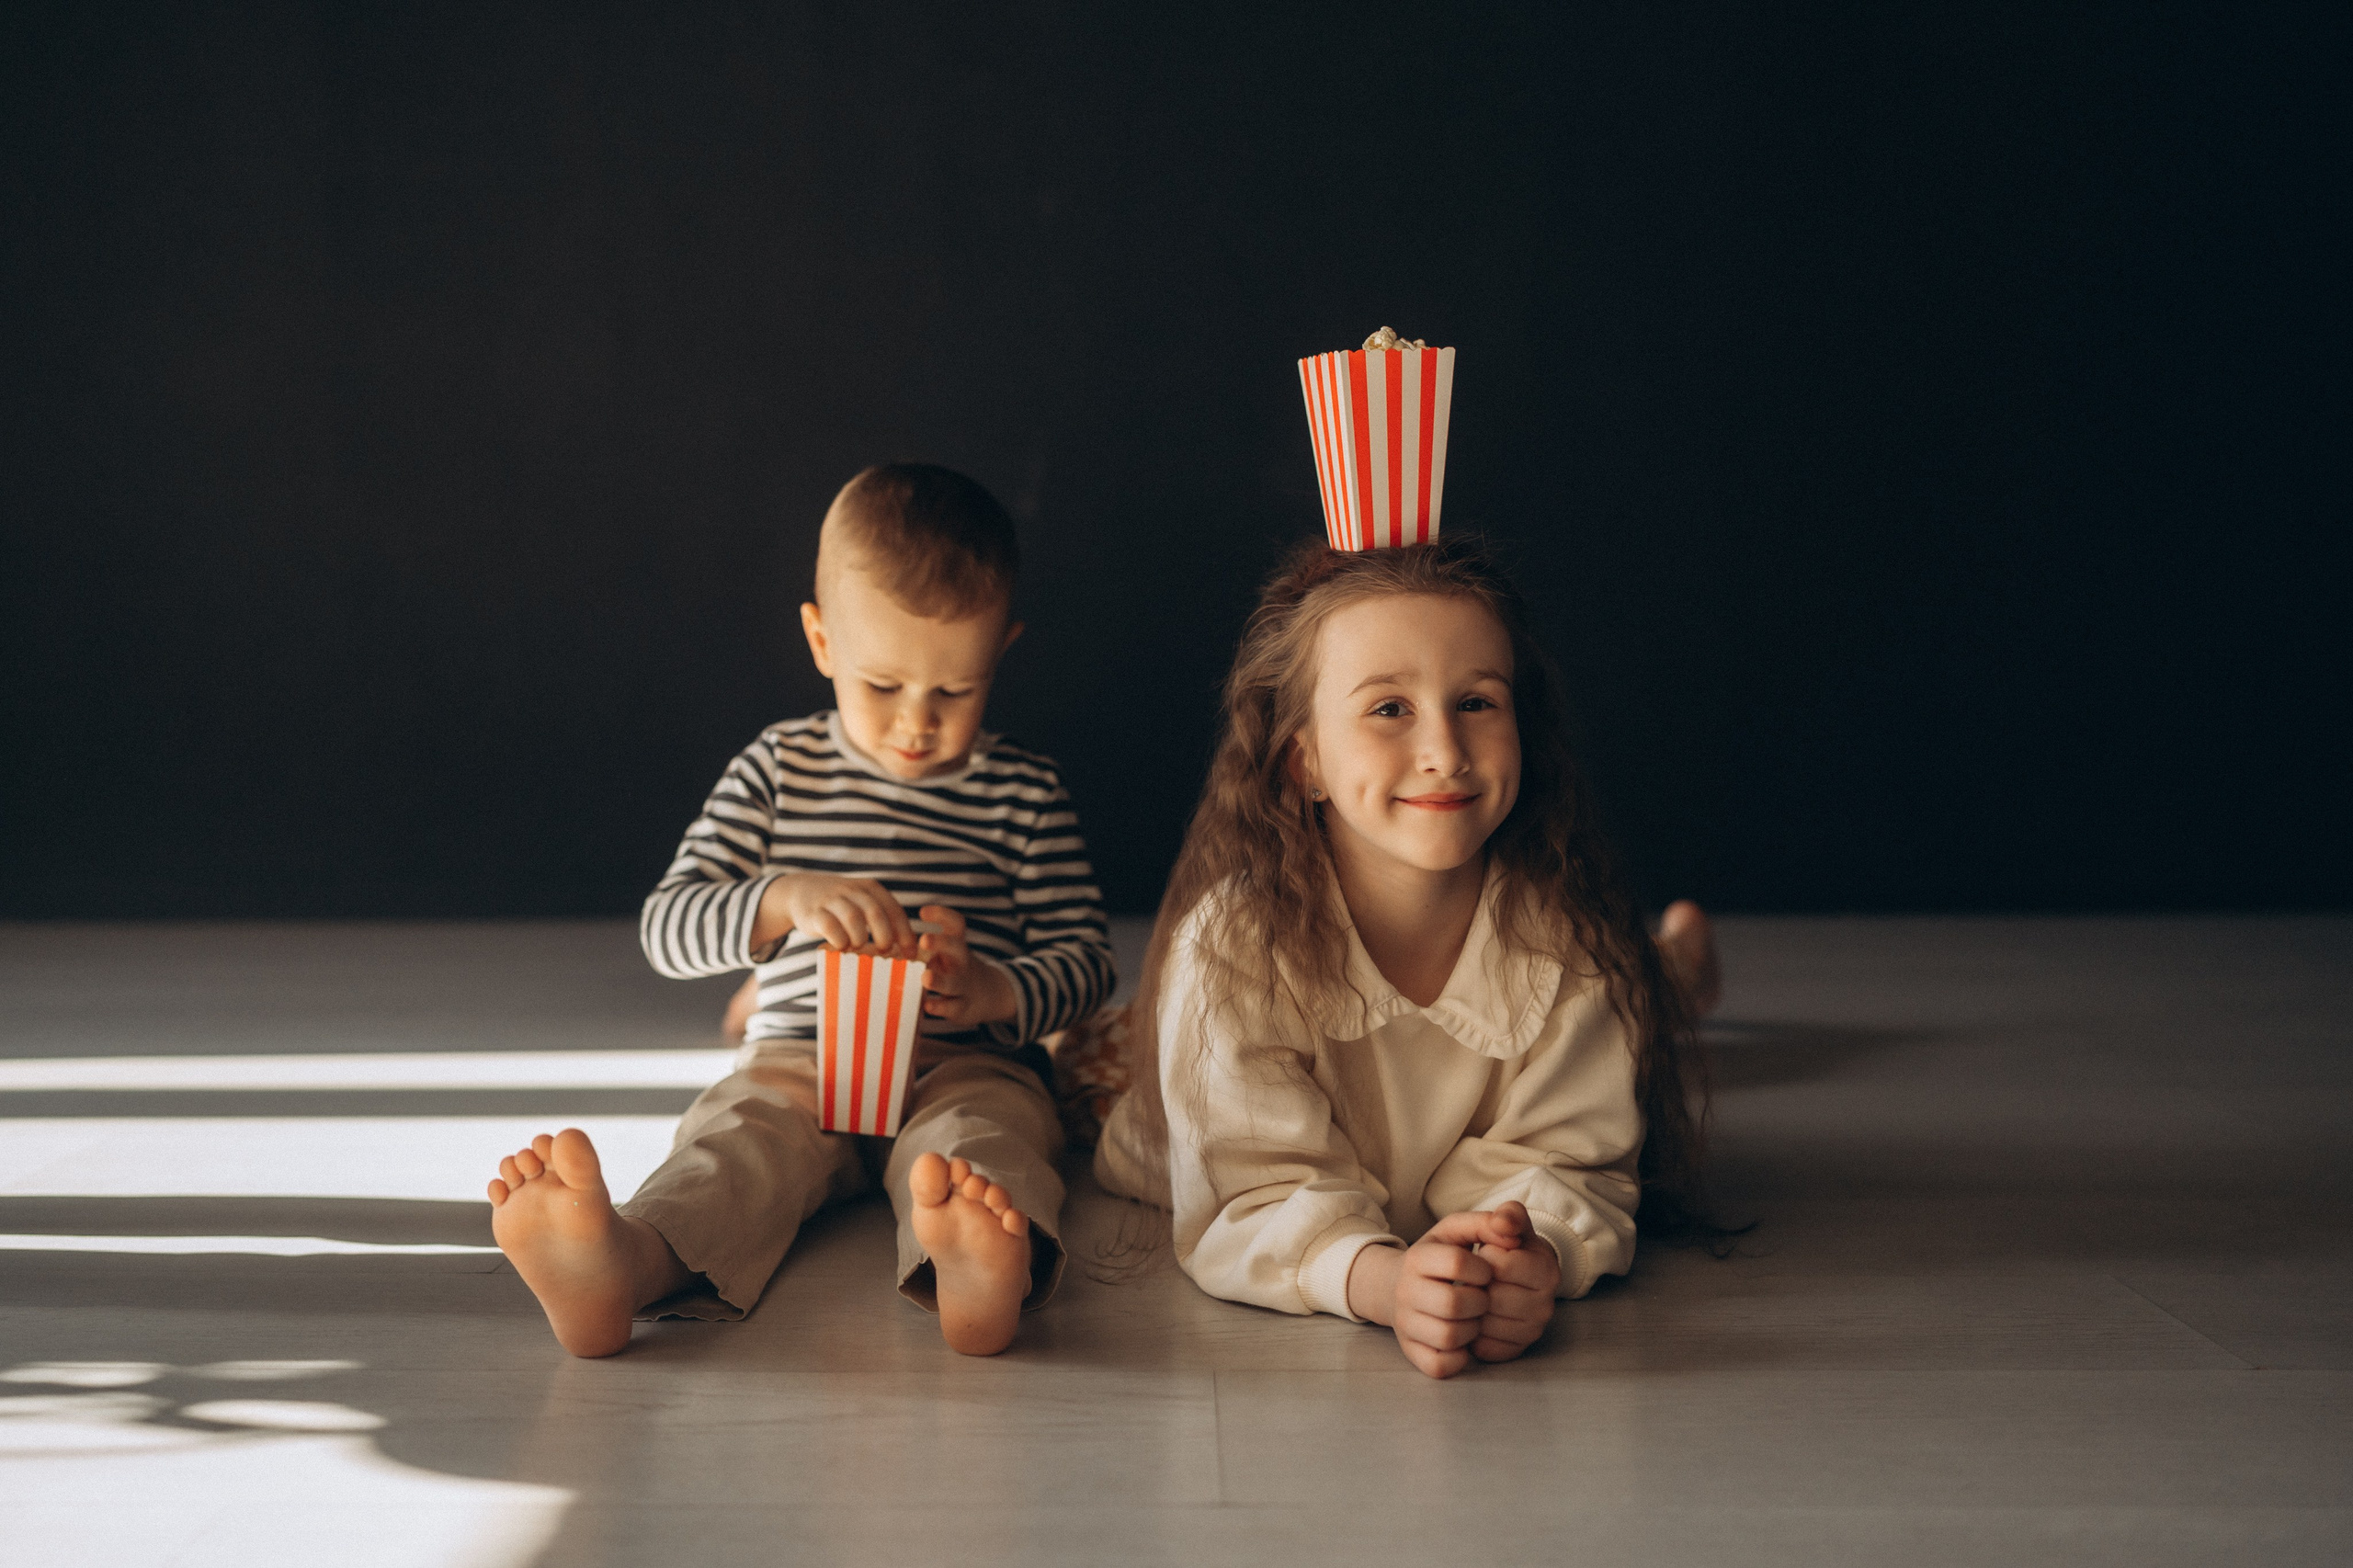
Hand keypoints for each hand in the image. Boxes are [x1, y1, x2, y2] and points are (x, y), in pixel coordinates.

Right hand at [752, 873, 917, 956]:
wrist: (801, 891)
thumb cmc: (841, 905)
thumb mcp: (862, 902)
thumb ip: (882, 918)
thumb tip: (907, 950)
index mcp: (871, 888)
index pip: (894, 910)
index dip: (905, 933)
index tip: (911, 953)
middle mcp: (853, 890)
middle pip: (876, 913)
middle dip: (884, 936)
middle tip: (885, 951)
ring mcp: (832, 899)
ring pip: (853, 918)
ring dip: (860, 938)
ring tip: (858, 947)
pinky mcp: (814, 912)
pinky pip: (830, 927)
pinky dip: (839, 940)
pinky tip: (841, 946)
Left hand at [915, 905, 1017, 1025]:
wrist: (988, 994)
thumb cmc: (954, 968)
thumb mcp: (946, 951)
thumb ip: (923, 943)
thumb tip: (883, 936)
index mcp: (956, 945)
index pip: (955, 924)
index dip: (942, 916)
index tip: (923, 912)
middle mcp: (961, 962)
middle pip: (957, 948)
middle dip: (941, 943)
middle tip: (924, 940)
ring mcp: (963, 985)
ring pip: (954, 982)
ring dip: (940, 980)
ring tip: (925, 978)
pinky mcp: (962, 1007)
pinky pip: (953, 1007)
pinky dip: (940, 1007)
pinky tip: (927, 1006)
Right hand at [1347, 1211, 1499, 1378]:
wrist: (1393, 1285)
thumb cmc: (1437, 1256)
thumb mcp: (1456, 1231)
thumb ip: (1486, 1223)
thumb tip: (1510, 1230)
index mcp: (1416, 1258)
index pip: (1456, 1262)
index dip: (1483, 1269)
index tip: (1485, 1272)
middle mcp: (1404, 1291)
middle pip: (1453, 1304)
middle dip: (1480, 1302)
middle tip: (1482, 1298)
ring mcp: (1405, 1324)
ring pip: (1448, 1337)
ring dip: (1472, 1329)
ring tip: (1473, 1318)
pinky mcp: (1410, 1351)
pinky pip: (1438, 1365)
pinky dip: (1458, 1358)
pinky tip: (1464, 1342)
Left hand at [1467, 1200, 1559, 1362]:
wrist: (1506, 1276)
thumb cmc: (1503, 1246)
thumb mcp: (1507, 1222)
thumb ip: (1507, 1215)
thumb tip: (1502, 1223)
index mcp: (1548, 1269)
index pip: (1500, 1265)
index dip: (1485, 1256)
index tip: (1487, 1253)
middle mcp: (1547, 1305)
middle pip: (1492, 1298)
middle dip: (1477, 1284)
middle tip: (1479, 1276)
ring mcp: (1533, 1331)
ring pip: (1486, 1324)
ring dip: (1472, 1308)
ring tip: (1477, 1293)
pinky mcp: (1517, 1351)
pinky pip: (1485, 1347)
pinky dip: (1474, 1333)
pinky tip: (1477, 1316)